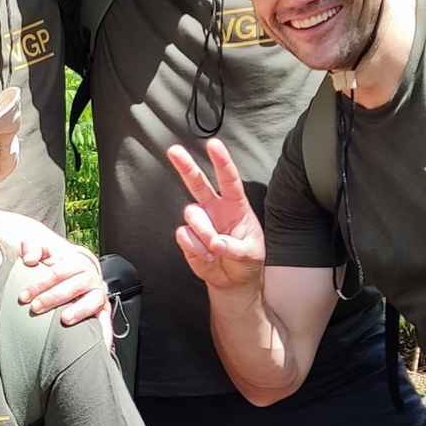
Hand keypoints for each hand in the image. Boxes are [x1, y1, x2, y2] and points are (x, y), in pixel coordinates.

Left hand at [17, 240, 110, 336]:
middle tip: (35, 307)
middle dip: (53, 298)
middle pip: (73, 286)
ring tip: (65, 320)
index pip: (56, 272)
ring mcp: (97, 293)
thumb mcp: (46, 252)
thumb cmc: (58, 264)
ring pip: (92, 301)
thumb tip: (29, 258)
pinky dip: (105, 331)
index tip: (23, 296)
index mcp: (76, 262)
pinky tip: (100, 343)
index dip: (39, 284)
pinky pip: (106, 320)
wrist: (80, 269)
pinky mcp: (103, 308)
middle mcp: (90, 277)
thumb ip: (34, 249)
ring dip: (79, 310)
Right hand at [166, 140, 265, 290]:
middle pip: (197, 182)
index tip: (213, 144)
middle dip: (185, 166)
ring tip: (215, 250)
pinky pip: (184, 235)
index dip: (221, 161)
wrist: (232, 281)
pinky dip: (195, 249)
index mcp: (235, 206)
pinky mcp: (187, 236)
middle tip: (174, 151)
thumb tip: (216, 243)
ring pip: (191, 214)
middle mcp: (214, 208)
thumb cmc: (246, 261)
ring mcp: (199, 222)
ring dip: (203, 233)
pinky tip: (206, 256)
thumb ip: (235, 248)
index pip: (228, 180)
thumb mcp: (251, 254)